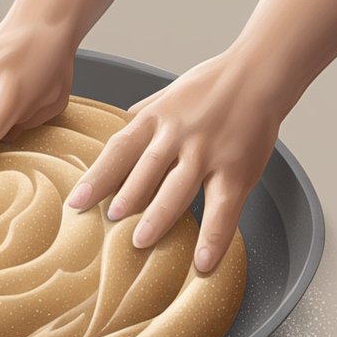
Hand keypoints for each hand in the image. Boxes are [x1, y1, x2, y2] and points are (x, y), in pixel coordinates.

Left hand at [65, 52, 285, 272]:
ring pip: (179, 189)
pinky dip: (214, 238)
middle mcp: (178, 135)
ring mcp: (207, 154)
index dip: (97, 176)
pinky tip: (203, 263)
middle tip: (108, 220)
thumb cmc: (210, 86)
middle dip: (125, 197)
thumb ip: (144, 116)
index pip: (119, 149)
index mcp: (156, 118)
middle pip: (146, 170)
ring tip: (139, 241)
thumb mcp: (168, 95)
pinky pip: (223, 209)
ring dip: (158, 217)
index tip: (77, 201)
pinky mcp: (236, 171)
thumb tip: (118, 127)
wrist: (259, 73)